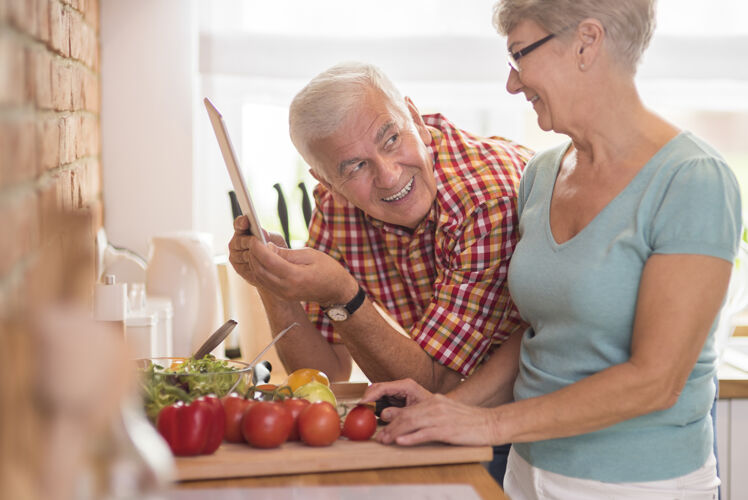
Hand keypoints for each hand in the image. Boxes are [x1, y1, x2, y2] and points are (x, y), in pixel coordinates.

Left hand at [228, 216, 357, 304]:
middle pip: (259, 270)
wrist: (336, 291)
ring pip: (259, 277)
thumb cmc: (327, 269)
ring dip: (254, 262)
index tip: (253, 237)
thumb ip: (286, 253)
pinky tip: (262, 259)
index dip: (257, 247)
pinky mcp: (282, 295)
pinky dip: (260, 270)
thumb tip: (267, 247)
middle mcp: (286, 288)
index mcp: (295, 276)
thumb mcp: (310, 255)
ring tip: (257, 248)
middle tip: (253, 240)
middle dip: (252, 254)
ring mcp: (283, 294)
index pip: (268, 260)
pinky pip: (265, 282)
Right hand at [361, 378, 433, 408]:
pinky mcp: (396, 398)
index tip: (361, 403)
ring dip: (370, 402)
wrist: (440, 412)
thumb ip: (400, 414)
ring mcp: (398, 391)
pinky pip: (381, 399)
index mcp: (406, 386)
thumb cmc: (432, 411)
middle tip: (358, 408)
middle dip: (367, 398)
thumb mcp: (415, 413)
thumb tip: (383, 415)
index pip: (383, 387)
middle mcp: (400, 386)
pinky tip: (370, 413)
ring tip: (362, 411)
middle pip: (377, 388)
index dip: (370, 395)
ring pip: (378, 393)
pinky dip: (375, 405)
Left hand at [375, 392, 501, 446]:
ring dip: (395, 432)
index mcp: (435, 401)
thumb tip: (413, 422)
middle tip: (380, 436)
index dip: (393, 419)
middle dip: (390, 426)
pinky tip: (401, 441)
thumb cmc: (470, 421)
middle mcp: (436, 406)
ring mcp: (441, 417)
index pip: (408, 409)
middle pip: (406, 415)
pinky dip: (411, 437)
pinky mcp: (447, 429)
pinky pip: (425, 433)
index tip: (383, 427)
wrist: (491, 423)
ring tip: (386, 440)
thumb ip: (431, 414)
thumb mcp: (448, 412)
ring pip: (412, 423)